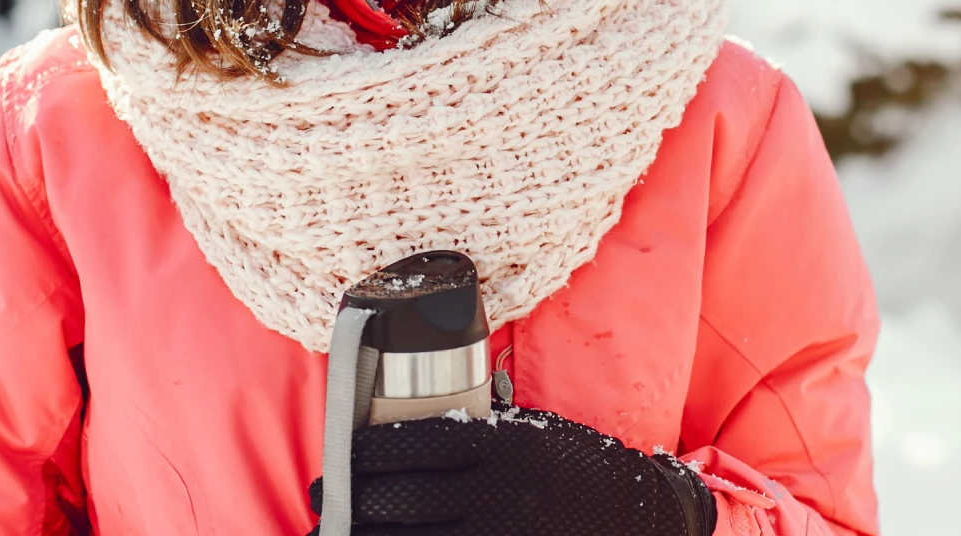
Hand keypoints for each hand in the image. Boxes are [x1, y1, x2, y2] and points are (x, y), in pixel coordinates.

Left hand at [307, 407, 716, 535]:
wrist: (632, 515)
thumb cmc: (571, 467)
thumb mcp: (529, 433)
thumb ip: (477, 434)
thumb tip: (401, 435)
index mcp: (503, 446)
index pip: (418, 443)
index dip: (370, 455)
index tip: (344, 459)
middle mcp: (497, 492)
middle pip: (406, 498)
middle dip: (356, 501)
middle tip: (328, 498)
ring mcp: (499, 531)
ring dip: (369, 531)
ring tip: (340, 530)